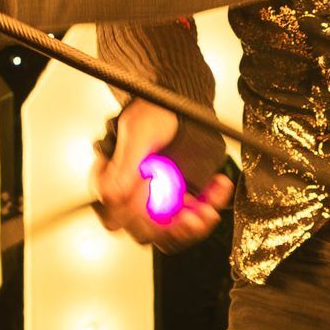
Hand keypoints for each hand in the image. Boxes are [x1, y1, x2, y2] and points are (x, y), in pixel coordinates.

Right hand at [90, 100, 233, 253]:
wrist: (181, 97)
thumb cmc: (154, 108)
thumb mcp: (138, 131)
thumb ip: (126, 163)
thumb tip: (112, 196)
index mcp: (111, 181)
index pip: (116, 217)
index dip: (136, 216)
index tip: (155, 200)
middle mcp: (132, 195)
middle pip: (145, 231)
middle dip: (170, 227)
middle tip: (190, 216)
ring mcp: (156, 199)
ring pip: (170, 232)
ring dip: (191, 226)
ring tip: (207, 212)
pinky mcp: (180, 198)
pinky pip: (192, 217)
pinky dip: (208, 206)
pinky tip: (218, 189)